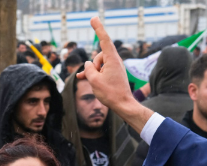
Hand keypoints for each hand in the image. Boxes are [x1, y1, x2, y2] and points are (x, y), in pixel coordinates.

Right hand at [77, 17, 154, 132]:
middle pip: (99, 56)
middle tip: (94, 78)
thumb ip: (88, 69)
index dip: (98, 29)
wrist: (123, 105)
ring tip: (91, 83)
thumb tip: (88, 64)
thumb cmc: (110, 93)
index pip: (104, 39)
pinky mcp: (114, 73)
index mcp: (112, 60)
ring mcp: (115, 67)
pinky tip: (82, 78)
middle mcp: (115, 61)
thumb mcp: (94, 81)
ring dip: (92, 72)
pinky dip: (94, 73)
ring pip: (99, 64)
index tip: (93, 19)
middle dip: (93, 65)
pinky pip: (101, 70)